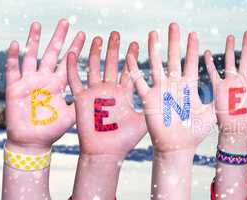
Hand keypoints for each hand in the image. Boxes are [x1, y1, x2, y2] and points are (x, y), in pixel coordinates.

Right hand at [5, 19, 85, 152]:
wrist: (32, 142)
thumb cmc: (53, 130)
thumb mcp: (72, 115)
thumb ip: (82, 103)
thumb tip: (103, 96)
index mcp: (58, 84)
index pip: (68, 61)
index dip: (75, 48)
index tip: (84, 34)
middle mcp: (44, 79)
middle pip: (52, 53)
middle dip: (58, 38)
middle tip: (65, 22)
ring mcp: (28, 81)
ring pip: (32, 56)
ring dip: (34, 41)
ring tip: (37, 25)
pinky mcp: (14, 88)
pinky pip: (12, 69)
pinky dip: (13, 57)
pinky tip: (15, 43)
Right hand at [66, 32, 146, 156]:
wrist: (105, 153)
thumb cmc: (124, 140)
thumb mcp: (144, 120)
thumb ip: (155, 107)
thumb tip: (175, 98)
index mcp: (124, 94)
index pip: (129, 71)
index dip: (131, 57)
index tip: (136, 42)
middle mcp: (109, 91)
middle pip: (111, 65)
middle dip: (113, 49)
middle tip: (116, 33)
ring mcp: (95, 93)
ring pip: (94, 68)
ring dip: (95, 53)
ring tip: (97, 38)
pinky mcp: (81, 99)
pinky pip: (75, 81)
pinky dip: (72, 67)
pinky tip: (71, 52)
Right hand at [128, 23, 213, 153]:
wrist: (177, 147)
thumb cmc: (194, 132)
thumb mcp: (211, 114)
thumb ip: (219, 101)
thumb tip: (235, 91)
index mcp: (188, 87)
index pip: (190, 63)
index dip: (192, 49)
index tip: (193, 34)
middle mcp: (174, 85)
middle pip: (174, 59)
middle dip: (174, 42)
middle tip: (174, 25)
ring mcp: (161, 91)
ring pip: (157, 66)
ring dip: (155, 50)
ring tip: (154, 33)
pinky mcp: (149, 100)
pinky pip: (140, 83)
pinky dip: (135, 71)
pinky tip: (131, 57)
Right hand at [203, 31, 246, 149]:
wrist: (239, 130)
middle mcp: (243, 79)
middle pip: (245, 58)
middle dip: (246, 45)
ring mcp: (231, 82)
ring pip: (230, 61)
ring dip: (230, 49)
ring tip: (231, 37)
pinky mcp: (220, 88)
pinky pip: (213, 73)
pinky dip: (209, 63)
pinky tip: (207, 53)